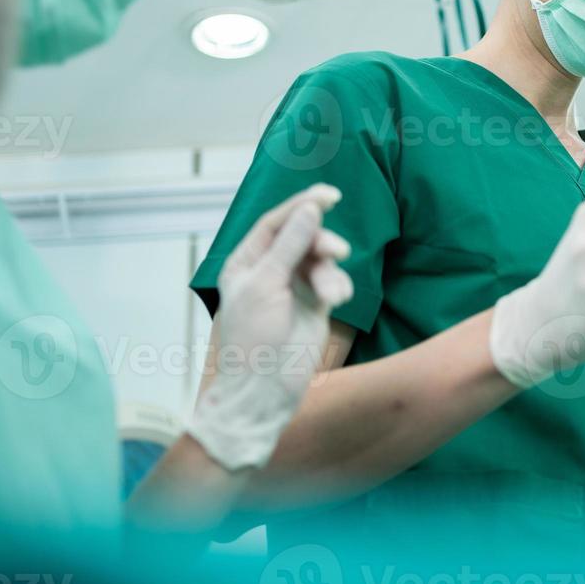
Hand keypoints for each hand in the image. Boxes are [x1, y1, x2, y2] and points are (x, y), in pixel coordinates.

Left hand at [186, 185, 354, 470]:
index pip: (275, 223)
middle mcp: (270, 269)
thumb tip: (310, 209)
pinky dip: (337, 286)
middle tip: (337, 251)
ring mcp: (294, 286)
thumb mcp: (267, 284)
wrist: (265, 388)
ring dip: (330, 272)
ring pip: (321, 260)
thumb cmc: (253, 337)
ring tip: (333, 294)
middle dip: (321, 242)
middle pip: (302, 237)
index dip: (301, 205)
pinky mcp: (315, 304)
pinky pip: (332, 281)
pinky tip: (337, 301)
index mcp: (247, 261)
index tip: (329, 195)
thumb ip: (290, 244)